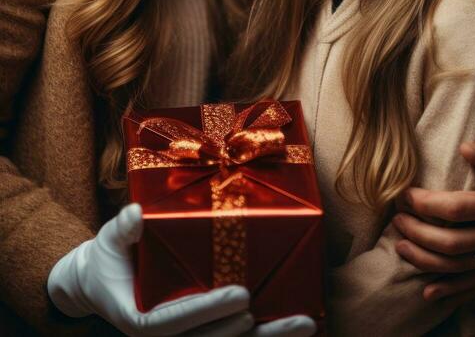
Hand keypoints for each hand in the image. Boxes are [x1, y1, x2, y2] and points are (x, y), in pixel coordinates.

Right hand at [48, 203, 313, 335]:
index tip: (240, 295)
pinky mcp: (203, 336)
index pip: (176, 321)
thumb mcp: (111, 239)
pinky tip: (300, 328)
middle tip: (266, 307)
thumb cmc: (111, 257)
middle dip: (239, 329)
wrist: (103, 282)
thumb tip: (136, 215)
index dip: (209, 310)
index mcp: (141, 319)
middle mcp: (165, 336)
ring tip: (305, 324)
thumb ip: (123, 229)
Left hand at [393, 137, 474, 304]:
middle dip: (419, 233)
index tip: (404, 195)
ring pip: (459, 267)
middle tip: (396, 219)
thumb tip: (465, 149)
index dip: (427, 204)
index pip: (457, 209)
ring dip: (426, 261)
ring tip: (401, 246)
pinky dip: (451, 291)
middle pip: (453, 243)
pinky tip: (428, 291)